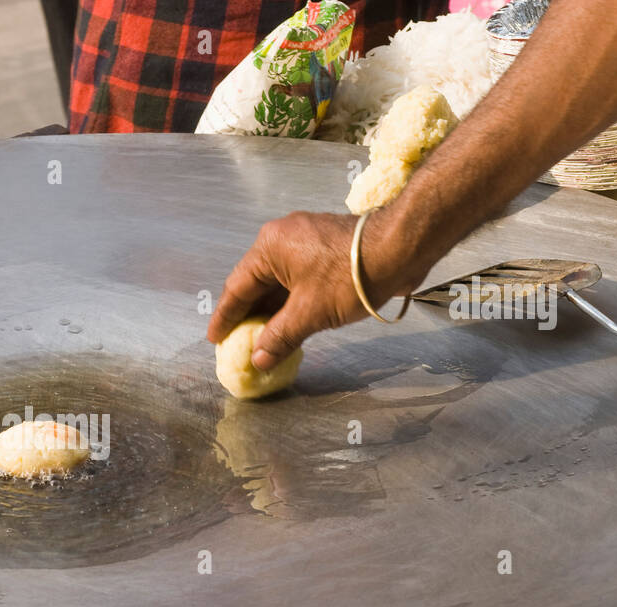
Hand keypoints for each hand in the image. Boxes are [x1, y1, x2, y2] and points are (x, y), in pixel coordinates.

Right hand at [206, 209, 422, 369]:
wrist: (401, 248)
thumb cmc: (350, 277)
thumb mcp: (309, 313)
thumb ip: (278, 337)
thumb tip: (258, 359)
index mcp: (269, 247)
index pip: (237, 288)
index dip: (225, 317)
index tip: (215, 338)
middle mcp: (282, 237)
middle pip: (256, 283)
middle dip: (248, 315)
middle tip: (237, 342)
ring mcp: (305, 238)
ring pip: (278, 280)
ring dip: (271, 310)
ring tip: (263, 338)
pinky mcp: (325, 245)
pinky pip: (297, 276)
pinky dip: (290, 300)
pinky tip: (290, 321)